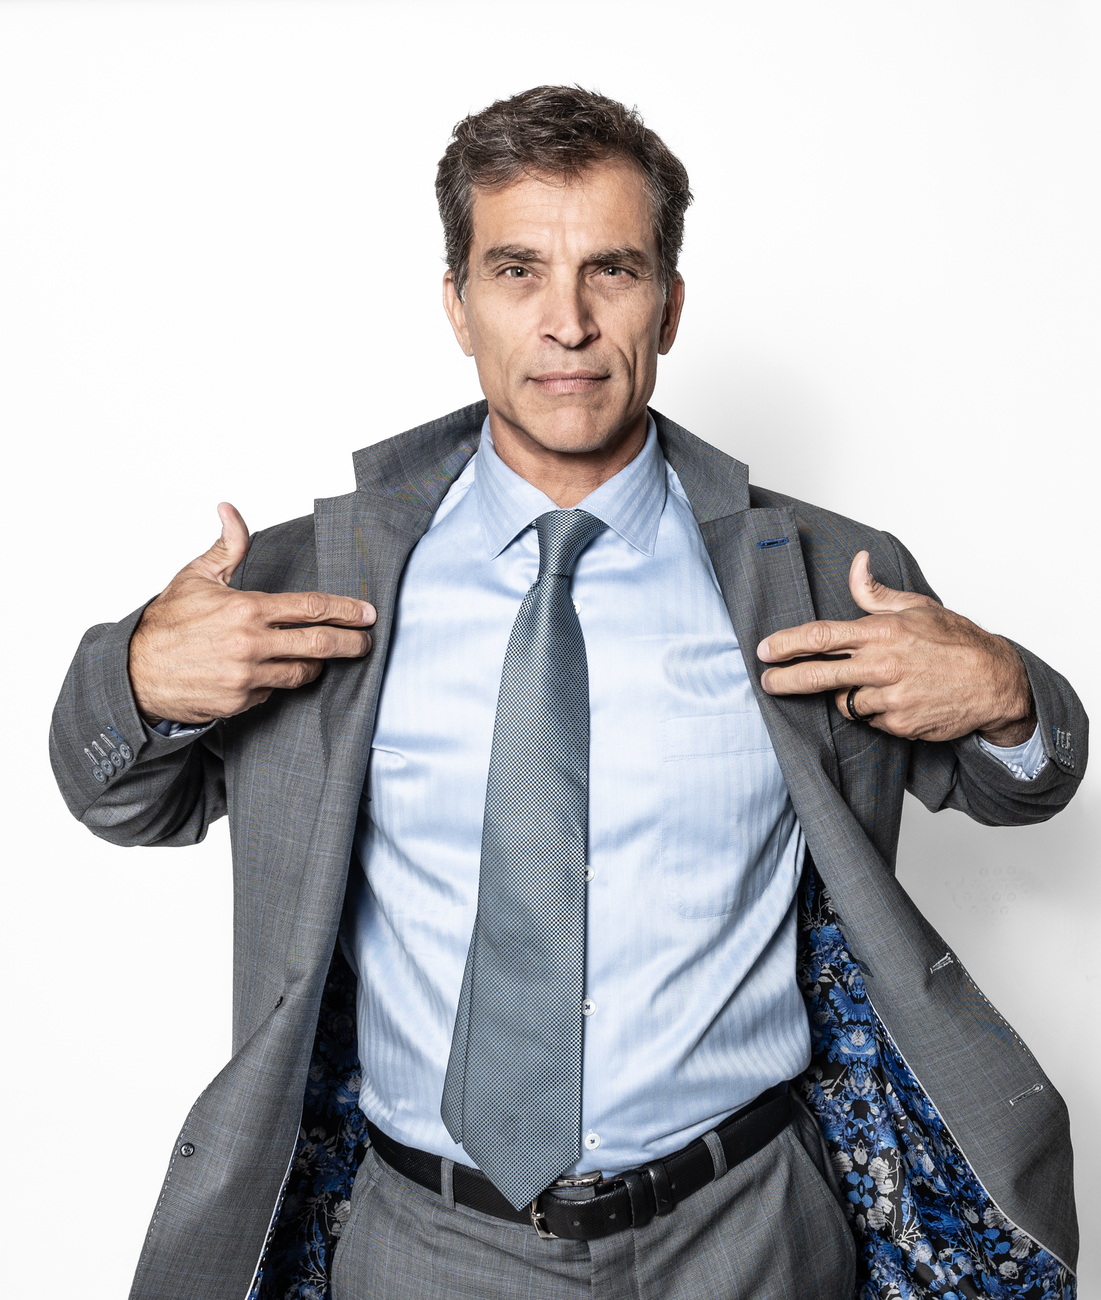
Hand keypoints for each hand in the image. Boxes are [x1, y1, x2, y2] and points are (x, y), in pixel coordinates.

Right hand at [129, 503, 375, 725]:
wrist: (135, 673)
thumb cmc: (166, 623)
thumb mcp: (196, 577)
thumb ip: (227, 547)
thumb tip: (230, 509)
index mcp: (247, 609)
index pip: (311, 608)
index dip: (345, 610)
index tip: (367, 613)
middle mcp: (252, 644)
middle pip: (320, 644)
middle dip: (352, 643)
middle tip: (367, 642)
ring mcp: (248, 677)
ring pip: (303, 672)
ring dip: (317, 665)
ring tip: (322, 658)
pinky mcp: (242, 702)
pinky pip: (274, 692)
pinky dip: (278, 682)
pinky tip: (271, 673)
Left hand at [756, 551, 1035, 744]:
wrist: (995, 682)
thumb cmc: (957, 642)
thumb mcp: (918, 607)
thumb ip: (876, 592)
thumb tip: (856, 563)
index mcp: (882, 632)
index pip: (821, 636)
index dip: (786, 644)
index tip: (765, 650)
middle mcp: (882, 666)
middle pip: (818, 676)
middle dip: (785, 680)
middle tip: (767, 682)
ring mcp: (890, 698)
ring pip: (845, 702)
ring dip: (847, 695)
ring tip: (875, 684)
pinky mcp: (899, 724)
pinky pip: (870, 720)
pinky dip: (875, 711)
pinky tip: (897, 699)